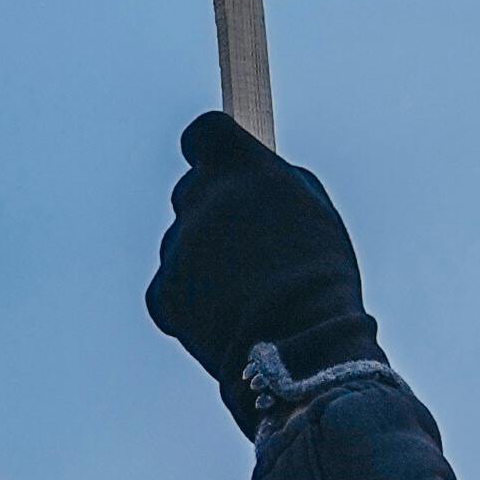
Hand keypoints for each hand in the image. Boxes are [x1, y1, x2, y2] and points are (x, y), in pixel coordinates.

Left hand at [144, 118, 371, 417]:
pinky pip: (170, 287)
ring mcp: (176, 246)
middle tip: (249, 245)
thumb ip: (274, 183)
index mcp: (240, 169)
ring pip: (182, 243)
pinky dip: (191, 300)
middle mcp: (200, 199)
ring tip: (249, 292)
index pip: (204, 134)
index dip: (214, 152)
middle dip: (215, 211)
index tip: (226, 167)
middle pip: (193, 191)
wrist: (298, 345)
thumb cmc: (318, 277)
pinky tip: (227, 315)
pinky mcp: (161, 292)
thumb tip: (254, 176)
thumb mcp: (314, 211)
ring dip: (206, 259)